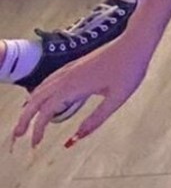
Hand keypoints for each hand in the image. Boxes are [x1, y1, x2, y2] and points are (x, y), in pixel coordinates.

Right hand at [10, 35, 152, 151]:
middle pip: (36, 99)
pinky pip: (49, 81)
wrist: (135, 42)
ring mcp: (70, 69)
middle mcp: (67, 76)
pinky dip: (39, 94)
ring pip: (41, 88)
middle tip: (17, 137)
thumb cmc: (129, 69)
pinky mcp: (75, 65)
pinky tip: (41, 99)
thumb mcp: (116, 99)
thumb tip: (77, 138)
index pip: (46, 111)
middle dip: (24, 119)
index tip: (35, 145)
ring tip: (25, 122)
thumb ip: (96, 119)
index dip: (37, 129)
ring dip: (30, 106)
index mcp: (74, 86)